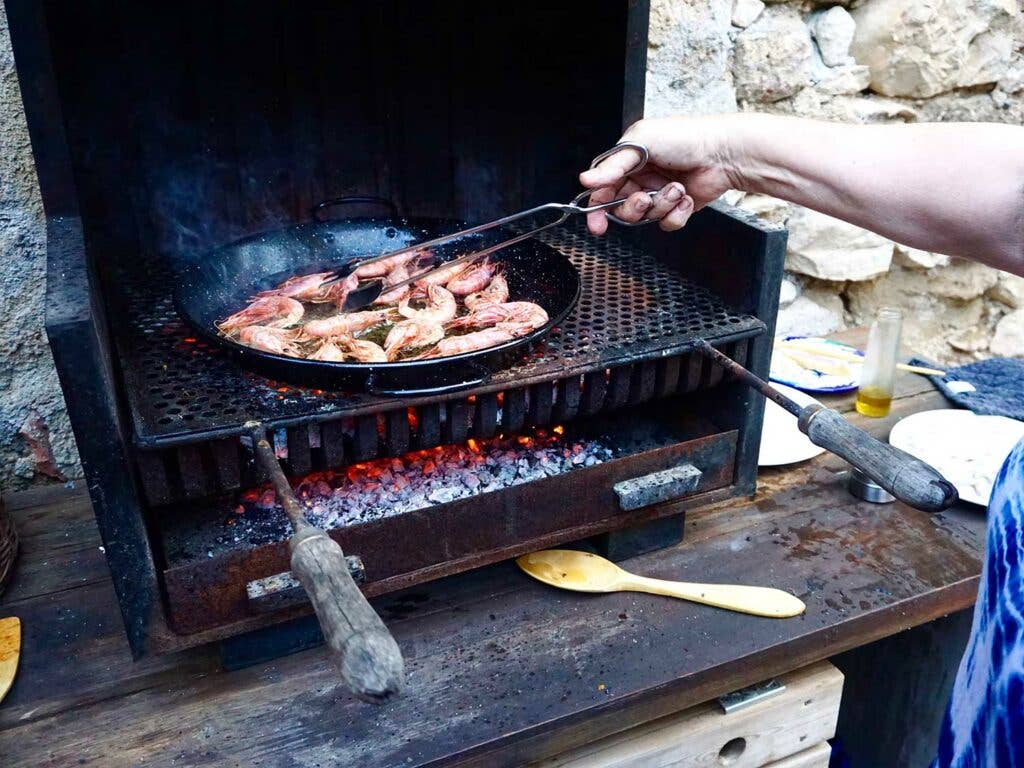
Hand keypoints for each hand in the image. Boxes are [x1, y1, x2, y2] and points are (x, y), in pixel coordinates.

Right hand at [579, 115, 736, 234]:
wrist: (722, 153)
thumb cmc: (685, 138)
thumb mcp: (640, 144)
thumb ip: (612, 165)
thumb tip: (586, 180)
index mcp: (628, 161)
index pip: (603, 188)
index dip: (596, 208)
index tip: (596, 224)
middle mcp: (641, 178)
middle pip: (621, 208)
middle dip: (633, 207)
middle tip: (643, 199)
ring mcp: (658, 194)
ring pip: (644, 217)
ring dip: (660, 205)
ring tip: (676, 189)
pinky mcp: (675, 207)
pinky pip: (666, 223)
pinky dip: (676, 213)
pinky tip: (685, 197)